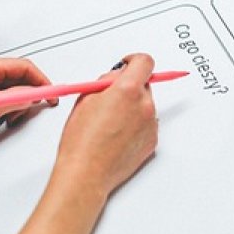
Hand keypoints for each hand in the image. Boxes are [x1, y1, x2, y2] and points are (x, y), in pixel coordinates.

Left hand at [0, 57, 54, 162]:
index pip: (24, 67)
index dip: (42, 81)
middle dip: (27, 96)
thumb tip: (36, 94)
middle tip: (29, 110)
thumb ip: (17, 98)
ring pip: (11, 90)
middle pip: (19, 78)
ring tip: (8, 119)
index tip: (53, 93)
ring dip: (15, 105)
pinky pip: (0, 99)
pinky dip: (5, 110)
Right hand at [52, 53, 157, 197]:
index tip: (128, 64)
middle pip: (144, 84)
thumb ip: (105, 82)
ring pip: (145, 105)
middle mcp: (144, 105)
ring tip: (110, 123)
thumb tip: (116, 76)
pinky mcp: (153, 140)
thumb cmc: (81, 140)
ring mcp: (151, 123)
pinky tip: (117, 135)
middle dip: (129, 87)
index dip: (134, 61)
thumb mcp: (86, 98)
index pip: (145, 62)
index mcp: (127, 90)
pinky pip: (146, 124)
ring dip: (132, 107)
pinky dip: (136, 125)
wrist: (87, 173)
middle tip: (110, 100)